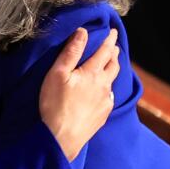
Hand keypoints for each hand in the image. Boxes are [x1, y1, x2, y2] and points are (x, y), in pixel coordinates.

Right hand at [38, 26, 120, 160]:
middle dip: (114, 54)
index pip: (105, 51)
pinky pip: (109, 97)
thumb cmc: (55, 104)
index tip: (113, 31)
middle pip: (113, 65)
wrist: (62, 137)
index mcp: (92, 73)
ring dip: (112, 70)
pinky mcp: (103, 115)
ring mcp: (105, 101)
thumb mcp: (57, 74)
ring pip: (112, 81)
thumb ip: (71, 52)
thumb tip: (82, 32)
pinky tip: (103, 92)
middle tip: (114, 47)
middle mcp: (103, 85)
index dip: (109, 40)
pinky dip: (107, 89)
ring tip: (110, 66)